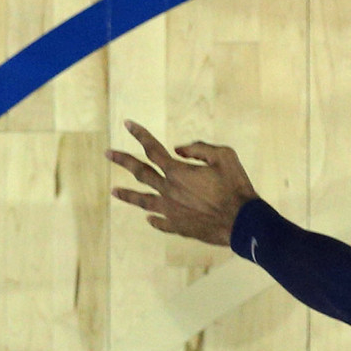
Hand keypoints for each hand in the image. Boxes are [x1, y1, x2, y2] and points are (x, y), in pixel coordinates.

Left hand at [107, 121, 260, 244]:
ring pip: (143, 201)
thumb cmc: (236, 186)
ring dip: (127, 195)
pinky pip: (160, 222)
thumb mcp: (224, 155)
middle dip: (122, 161)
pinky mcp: (179, 227)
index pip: (152, 149)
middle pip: (140, 173)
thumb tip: (178, 149)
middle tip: (107, 153)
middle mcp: (168, 191)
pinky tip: (149, 218)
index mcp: (178, 172)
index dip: (139, 134)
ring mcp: (171, 211)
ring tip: (113, 191)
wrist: (242, 222)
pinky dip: (154, 219)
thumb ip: (199, 148)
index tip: (127, 123)